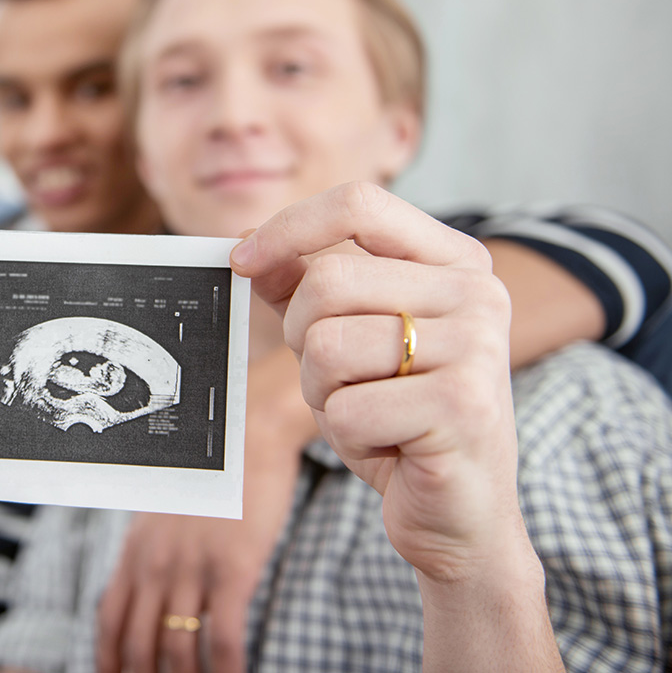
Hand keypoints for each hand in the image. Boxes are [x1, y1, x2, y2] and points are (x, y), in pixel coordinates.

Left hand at [96, 347, 312, 672]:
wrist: (249, 435)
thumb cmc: (215, 472)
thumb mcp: (166, 509)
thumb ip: (154, 549)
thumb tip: (151, 587)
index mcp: (137, 549)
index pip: (109, 621)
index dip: (108, 662)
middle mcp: (157, 563)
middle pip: (137, 645)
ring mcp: (192, 567)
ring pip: (176, 651)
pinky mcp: (231, 569)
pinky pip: (221, 638)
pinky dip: (225, 670)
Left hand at [230, 183, 563, 669]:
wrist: (462, 511)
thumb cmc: (401, 415)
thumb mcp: (351, 338)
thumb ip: (305, 286)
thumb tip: (245, 245)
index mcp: (455, 260)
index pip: (359, 205)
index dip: (288, 228)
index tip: (240, 260)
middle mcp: (477, 292)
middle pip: (328, 283)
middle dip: (302, 340)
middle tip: (337, 379)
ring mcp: (477, 347)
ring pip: (327, 347)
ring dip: (325, 394)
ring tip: (370, 414)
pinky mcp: (462, 407)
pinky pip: (345, 410)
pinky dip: (348, 438)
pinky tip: (390, 448)